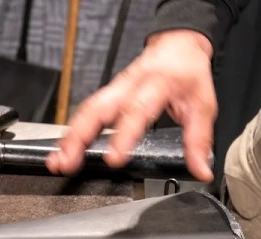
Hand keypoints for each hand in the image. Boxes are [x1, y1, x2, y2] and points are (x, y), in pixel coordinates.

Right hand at [46, 30, 216, 181]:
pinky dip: (71, 132)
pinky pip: (84, 111)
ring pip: (85, 111)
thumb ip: (198, 140)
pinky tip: (62, 149)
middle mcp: (129, 85)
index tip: (114, 159)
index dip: (122, 136)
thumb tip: (201, 170)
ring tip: (58, 160)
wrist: (177, 46)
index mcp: (155, 85)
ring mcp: (114, 89)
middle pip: (97, 109)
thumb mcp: (203, 105)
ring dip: (69, 137)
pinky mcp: (106, 95)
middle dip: (79, 137)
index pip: (136, 111)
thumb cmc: (187, 73)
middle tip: (68, 161)